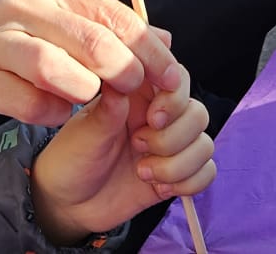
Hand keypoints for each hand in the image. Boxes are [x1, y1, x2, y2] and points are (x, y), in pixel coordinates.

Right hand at [0, 0, 183, 127]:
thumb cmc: (8, 13)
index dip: (150, 50)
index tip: (172, 77)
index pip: (116, 15)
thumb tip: (164, 40)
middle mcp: (25, 3)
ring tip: (88, 95)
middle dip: (124, 73)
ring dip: (85, 91)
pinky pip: (27, 102)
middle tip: (132, 90)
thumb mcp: (54, 0)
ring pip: (57, 69)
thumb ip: (105, 18)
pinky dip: (51, 111)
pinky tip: (54, 107)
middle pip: (93, 41)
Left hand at [31, 66, 215, 242]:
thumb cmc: (70, 158)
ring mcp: (170, 146)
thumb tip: (125, 72)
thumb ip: (110, 107)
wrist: (68, 203)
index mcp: (137, 93)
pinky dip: (188, 182)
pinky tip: (159, 187)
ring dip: (178, 164)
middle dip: (173, 137)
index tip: (153, 118)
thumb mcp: (85, 132)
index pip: (176, 77)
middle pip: (198, 113)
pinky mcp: (176, 174)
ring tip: (143, 172)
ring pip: (205, 144)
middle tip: (138, 146)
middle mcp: (158, 116)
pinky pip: (207, 172)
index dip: (174, 98)